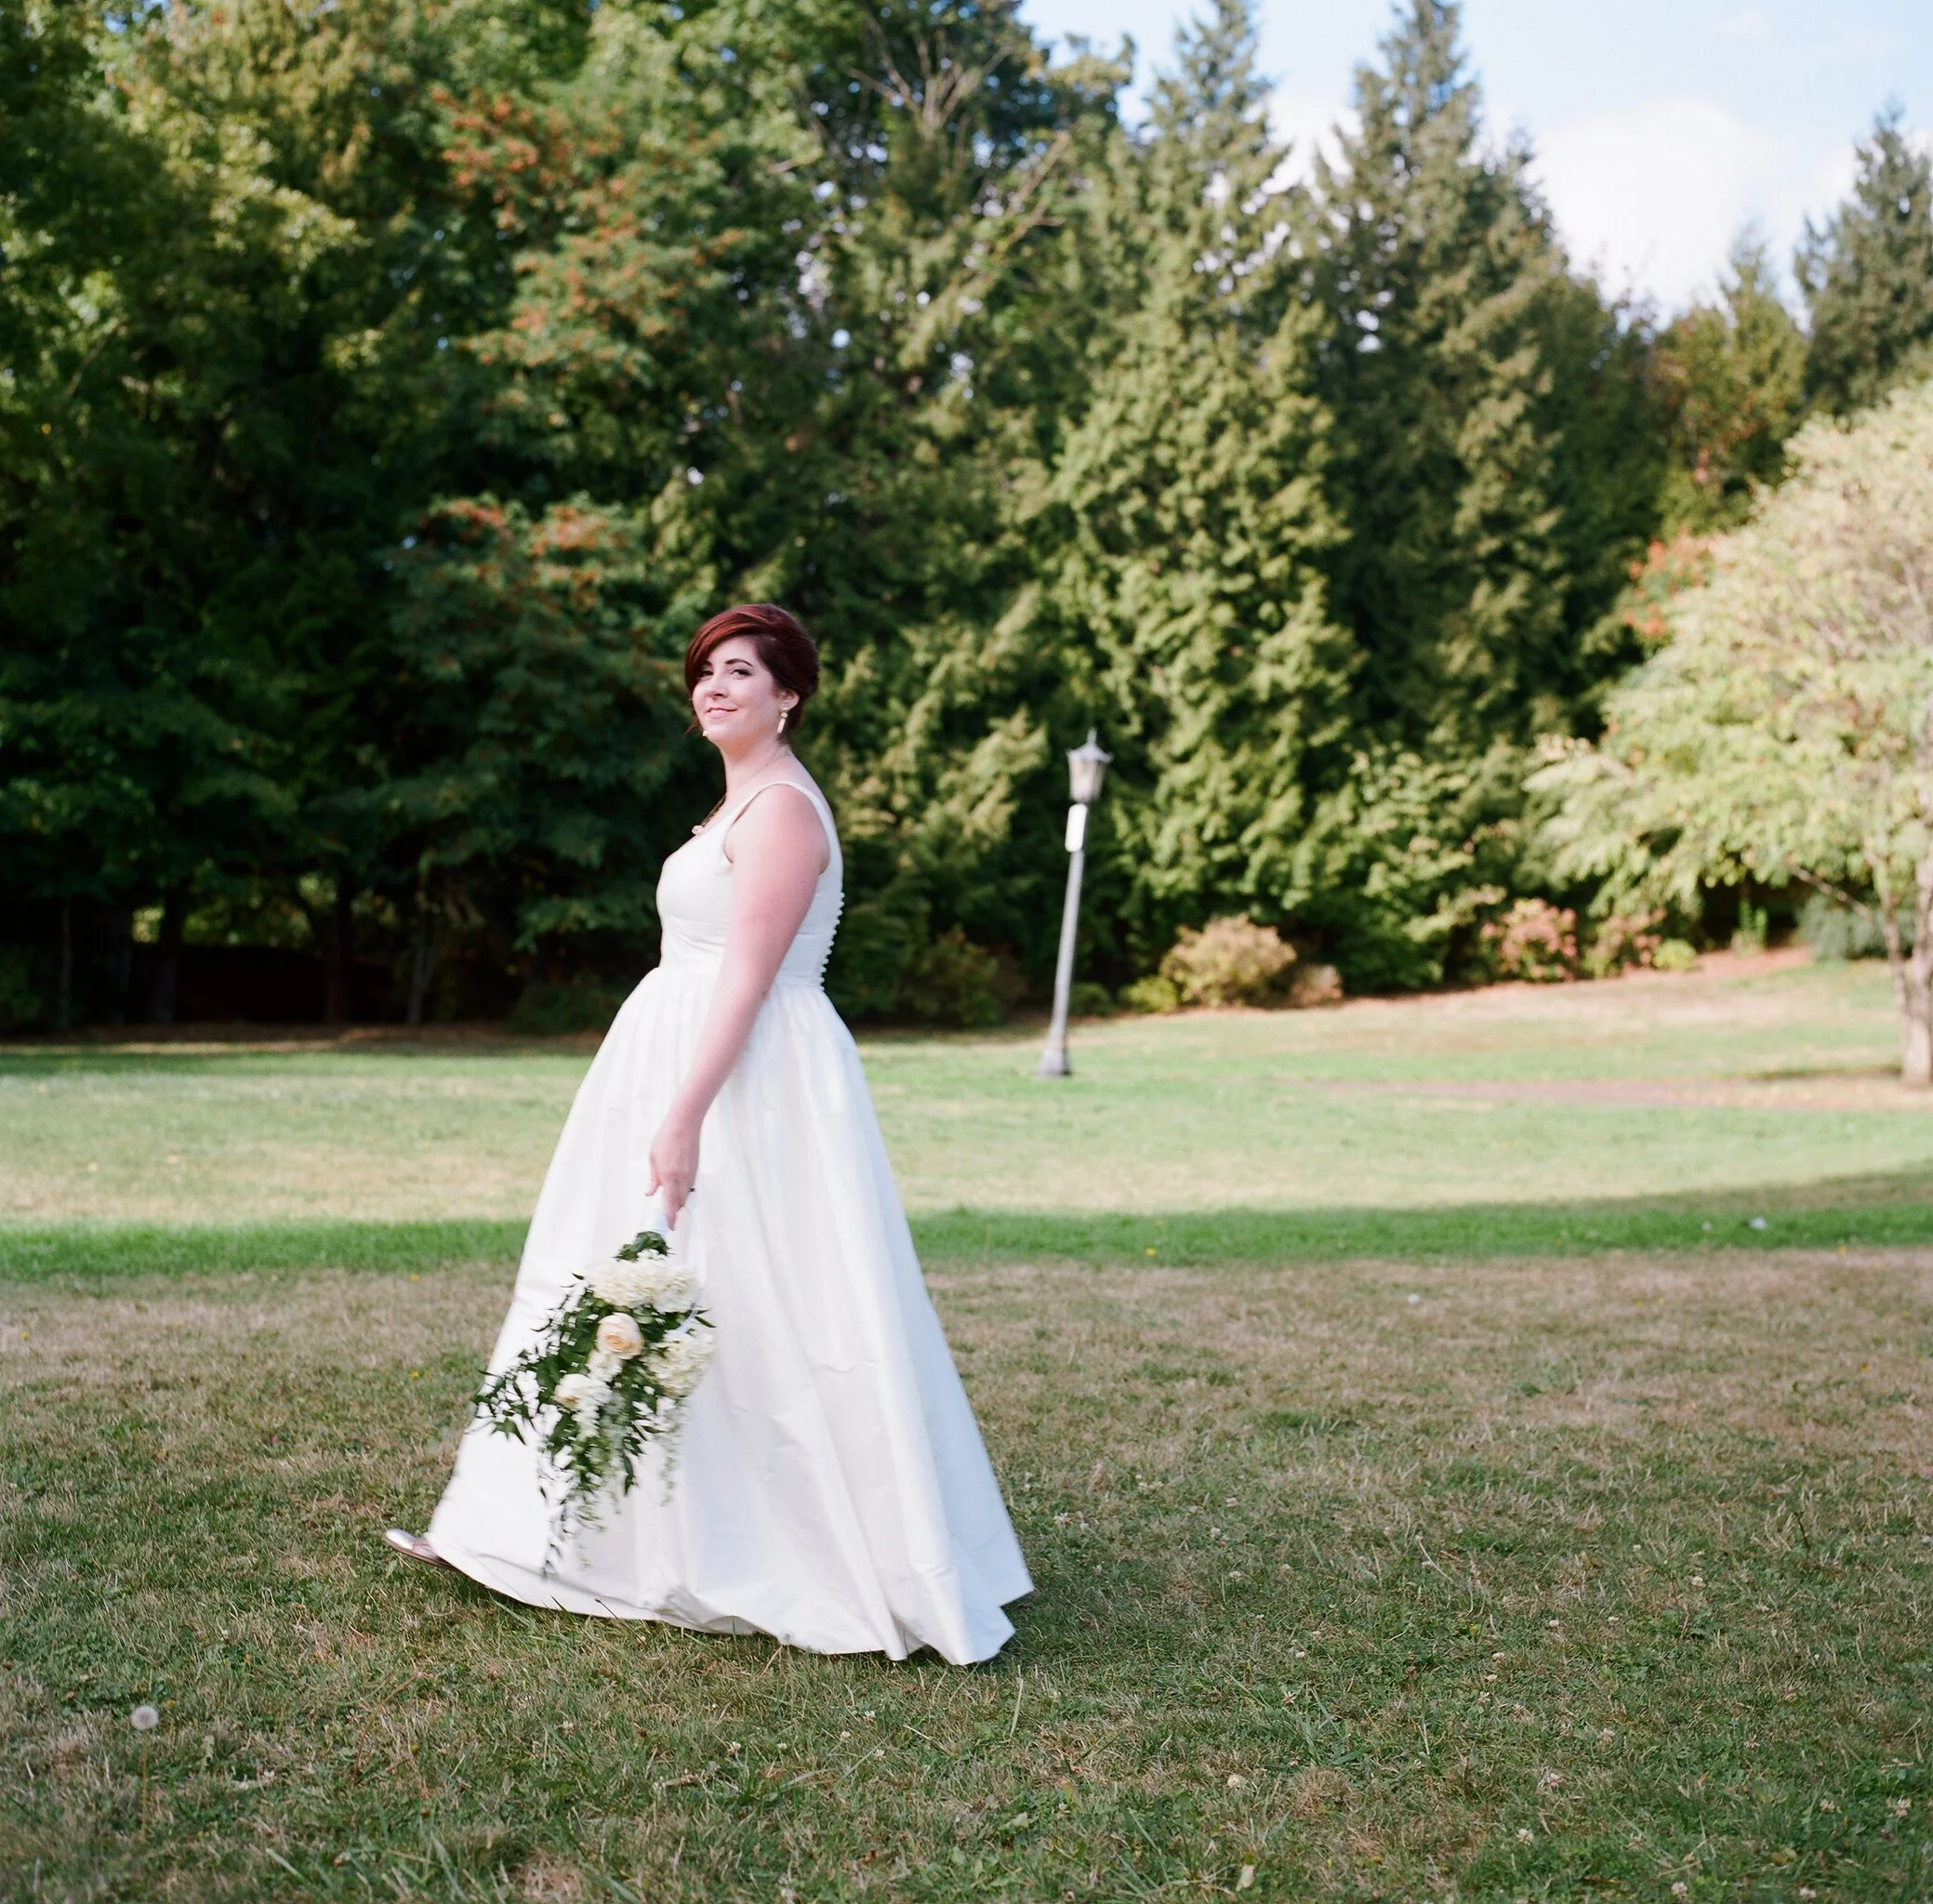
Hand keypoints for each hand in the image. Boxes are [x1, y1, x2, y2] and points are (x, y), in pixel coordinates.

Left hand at [647, 1110, 700, 1228]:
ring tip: (671, 1199)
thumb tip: (651, 1193)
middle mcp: (681, 1178)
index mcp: (668, 1177)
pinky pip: (690, 1185)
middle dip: (673, 1209)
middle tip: (666, 1212)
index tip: (670, 1226)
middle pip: (679, 1202)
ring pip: (685, 1194)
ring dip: (678, 1200)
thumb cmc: (666, 1139)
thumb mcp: (653, 1159)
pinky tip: (677, 1185)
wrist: (685, 1125)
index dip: (670, 1217)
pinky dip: (683, 1190)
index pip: (670, 1203)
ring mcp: (691, 1174)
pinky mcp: (696, 1169)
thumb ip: (653, 1179)